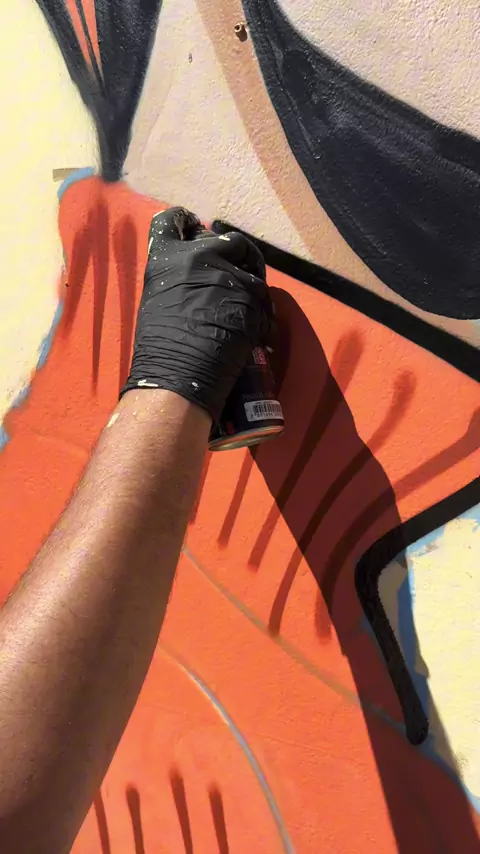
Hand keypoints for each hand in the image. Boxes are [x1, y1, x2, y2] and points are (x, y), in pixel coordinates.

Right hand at [121, 207, 273, 421]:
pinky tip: (251, 331)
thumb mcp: (159, 300)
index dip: (183, 221)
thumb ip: (177, 280)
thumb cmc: (158, 348)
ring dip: (250, 289)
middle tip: (235, 271)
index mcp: (167, 257)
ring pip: (252, 272)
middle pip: (229, 240)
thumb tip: (197, 279)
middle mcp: (201, 257)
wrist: (179, 375)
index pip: (171, 220)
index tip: (191, 225)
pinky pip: (262, 303)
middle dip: (236, 253)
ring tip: (242, 310)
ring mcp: (230, 276)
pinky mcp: (253, 299)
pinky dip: (259, 316)